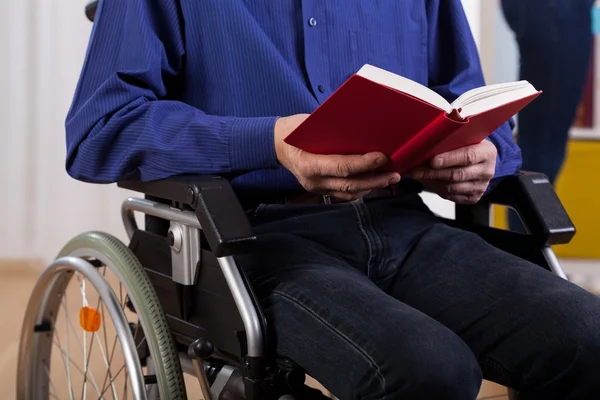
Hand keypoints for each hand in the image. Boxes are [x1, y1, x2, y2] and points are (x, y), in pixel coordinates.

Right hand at [274, 114, 400, 200]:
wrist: (276, 144)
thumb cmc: (296, 130)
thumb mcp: (312, 125)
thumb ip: (336, 131)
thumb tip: (366, 128)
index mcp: (308, 163)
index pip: (342, 167)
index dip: (364, 163)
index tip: (383, 157)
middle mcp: (312, 180)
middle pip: (350, 185)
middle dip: (376, 180)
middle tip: (395, 173)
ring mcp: (316, 188)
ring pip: (349, 193)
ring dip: (372, 187)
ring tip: (391, 178)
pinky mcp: (320, 191)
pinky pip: (344, 195)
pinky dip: (362, 190)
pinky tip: (374, 183)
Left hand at [410, 140, 496, 203]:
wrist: (479, 161)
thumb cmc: (467, 146)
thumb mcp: (463, 138)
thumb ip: (449, 141)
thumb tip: (423, 146)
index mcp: (487, 152)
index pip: (468, 156)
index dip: (449, 159)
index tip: (432, 161)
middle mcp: (487, 171)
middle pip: (457, 175)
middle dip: (433, 173)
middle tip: (416, 171)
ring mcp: (481, 186)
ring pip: (452, 188)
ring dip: (432, 182)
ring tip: (419, 175)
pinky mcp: (474, 197)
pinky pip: (451, 196)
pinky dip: (437, 189)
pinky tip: (429, 181)